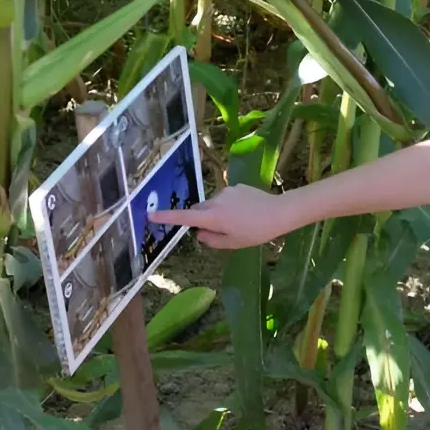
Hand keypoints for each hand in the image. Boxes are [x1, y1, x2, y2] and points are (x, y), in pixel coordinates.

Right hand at [147, 184, 294, 248]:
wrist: (280, 211)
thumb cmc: (256, 232)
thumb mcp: (233, 243)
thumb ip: (212, 240)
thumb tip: (199, 233)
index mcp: (212, 217)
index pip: (184, 217)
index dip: (166, 217)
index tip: (150, 215)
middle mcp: (215, 201)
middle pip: (198, 210)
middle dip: (201, 219)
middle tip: (218, 231)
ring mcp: (226, 191)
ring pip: (213, 204)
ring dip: (218, 213)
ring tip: (238, 222)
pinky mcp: (236, 186)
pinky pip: (226, 198)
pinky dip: (229, 206)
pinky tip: (246, 212)